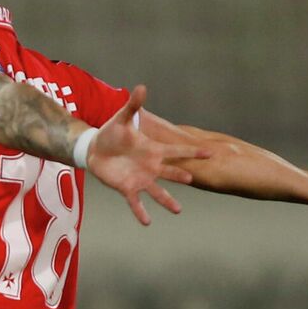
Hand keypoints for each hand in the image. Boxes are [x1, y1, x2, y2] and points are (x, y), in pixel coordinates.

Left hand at [88, 86, 211, 225]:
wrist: (96, 149)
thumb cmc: (113, 133)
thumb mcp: (122, 119)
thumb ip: (133, 106)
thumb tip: (141, 86)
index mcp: (154, 150)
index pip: (177, 150)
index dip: (193, 151)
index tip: (211, 152)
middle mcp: (152, 166)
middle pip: (170, 172)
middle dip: (180, 174)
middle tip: (191, 178)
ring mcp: (141, 179)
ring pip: (158, 191)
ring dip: (167, 200)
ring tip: (177, 210)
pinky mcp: (128, 188)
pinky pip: (136, 202)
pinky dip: (141, 212)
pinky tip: (147, 222)